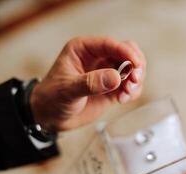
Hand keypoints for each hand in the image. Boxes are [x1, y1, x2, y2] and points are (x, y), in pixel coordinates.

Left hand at [30, 37, 145, 130]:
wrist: (50, 117)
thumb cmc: (52, 98)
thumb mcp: (67, 90)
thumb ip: (91, 83)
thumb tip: (116, 77)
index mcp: (83, 50)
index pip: (109, 44)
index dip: (125, 52)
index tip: (135, 65)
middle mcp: (98, 58)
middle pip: (127, 52)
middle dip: (135, 65)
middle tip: (134, 80)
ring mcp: (107, 73)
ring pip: (132, 68)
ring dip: (136, 80)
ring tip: (127, 94)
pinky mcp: (112, 88)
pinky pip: (130, 85)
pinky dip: (133, 92)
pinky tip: (123, 99)